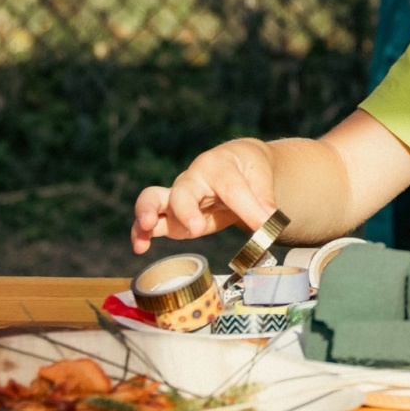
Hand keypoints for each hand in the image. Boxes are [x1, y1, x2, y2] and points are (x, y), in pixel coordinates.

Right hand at [130, 138, 277, 253]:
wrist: (237, 164)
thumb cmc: (248, 168)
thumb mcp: (261, 176)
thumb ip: (263, 199)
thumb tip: (269, 220)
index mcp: (219, 165)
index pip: (231, 186)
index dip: (247, 207)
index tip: (262, 224)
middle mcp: (193, 179)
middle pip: (183, 190)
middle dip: (186, 210)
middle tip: (196, 228)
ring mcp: (178, 197)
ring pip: (154, 199)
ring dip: (148, 213)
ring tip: (148, 227)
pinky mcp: (171, 216)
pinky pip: (151, 222)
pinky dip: (141, 233)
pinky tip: (140, 246)